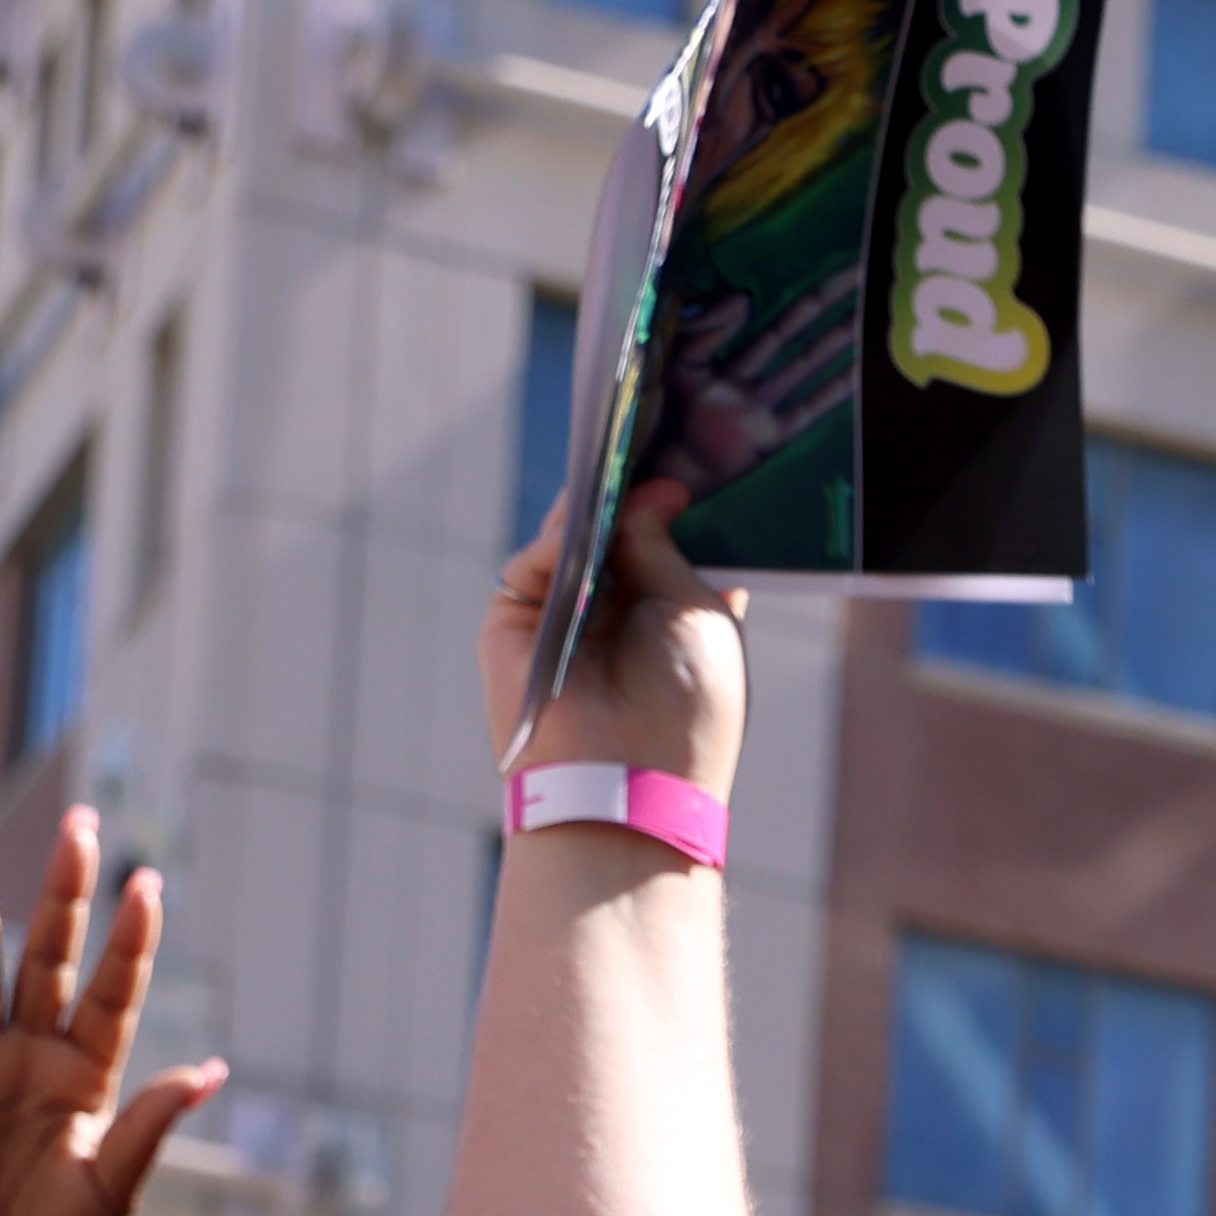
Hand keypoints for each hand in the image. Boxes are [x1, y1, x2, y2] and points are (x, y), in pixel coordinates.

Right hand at [477, 478, 740, 793]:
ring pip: (574, 538)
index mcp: (671, 614)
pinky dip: (559, 544)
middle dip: (627, 491)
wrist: (625, 779)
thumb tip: (654, 492)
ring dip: (592, 507)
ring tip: (611, 466)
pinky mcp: (517, 620)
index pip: (666, 542)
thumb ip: (667, 549)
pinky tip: (582, 528)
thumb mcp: (698, 614)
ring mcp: (565, 614)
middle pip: (616, 531)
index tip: (679, 454)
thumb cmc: (683, 708)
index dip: (670, 501)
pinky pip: (537, 563)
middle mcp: (618, 612)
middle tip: (638, 436)